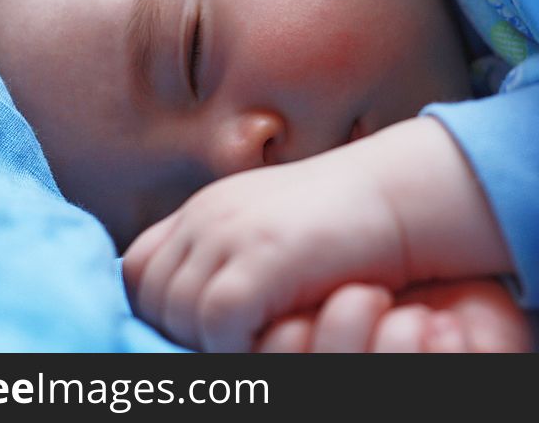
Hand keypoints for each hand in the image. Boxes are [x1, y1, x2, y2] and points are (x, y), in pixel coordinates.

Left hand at [124, 117, 511, 351]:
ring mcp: (232, 233)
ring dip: (211, 342)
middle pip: (153, 295)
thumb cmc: (345, 226)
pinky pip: (218, 320)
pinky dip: (237, 343)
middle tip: (230, 344)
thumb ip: (228, 259)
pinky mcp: (263, 255)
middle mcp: (207, 218)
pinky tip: (273, 338)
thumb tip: (196, 310)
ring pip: (179, 314)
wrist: (401, 193)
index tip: (192, 329)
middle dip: (179, 331)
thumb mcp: (270, 234)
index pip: (137, 267)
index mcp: (204, 211)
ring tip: (253, 343)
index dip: (155, 304)